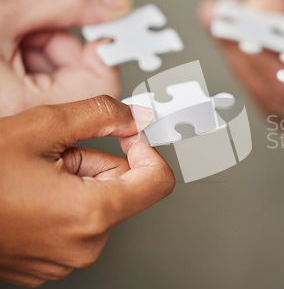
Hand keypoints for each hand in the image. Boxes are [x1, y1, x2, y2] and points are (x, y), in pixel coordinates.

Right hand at [0, 0, 132, 116]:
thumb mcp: (6, 13)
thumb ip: (66, 5)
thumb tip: (115, 7)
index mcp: (23, 105)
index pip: (104, 88)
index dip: (105, 52)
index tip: (107, 31)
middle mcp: (27, 120)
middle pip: (86, 82)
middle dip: (67, 47)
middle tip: (40, 28)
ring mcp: (25, 116)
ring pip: (67, 81)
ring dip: (50, 50)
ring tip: (15, 38)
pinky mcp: (20, 109)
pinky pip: (49, 85)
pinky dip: (38, 61)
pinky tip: (14, 51)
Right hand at [0, 95, 174, 286]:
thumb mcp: (42, 127)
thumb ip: (101, 115)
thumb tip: (135, 115)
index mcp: (91, 214)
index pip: (158, 181)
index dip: (148, 150)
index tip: (130, 134)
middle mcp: (85, 245)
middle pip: (124, 189)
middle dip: (97, 162)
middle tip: (56, 154)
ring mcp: (66, 259)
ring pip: (99, 203)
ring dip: (78, 180)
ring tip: (35, 174)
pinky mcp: (50, 262)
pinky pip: (79, 222)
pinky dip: (66, 201)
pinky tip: (32, 193)